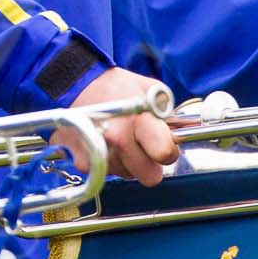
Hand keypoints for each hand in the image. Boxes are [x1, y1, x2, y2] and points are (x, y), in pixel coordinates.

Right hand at [66, 68, 181, 186]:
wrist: (76, 82)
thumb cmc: (117, 85)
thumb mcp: (151, 90)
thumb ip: (168, 114)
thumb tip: (181, 134)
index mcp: (138, 121)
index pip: (165, 154)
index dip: (168, 151)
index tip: (164, 142)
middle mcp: (116, 140)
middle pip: (148, 176)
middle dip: (149, 163)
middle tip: (142, 145)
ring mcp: (98, 153)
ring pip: (127, 175)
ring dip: (127, 162)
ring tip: (119, 138)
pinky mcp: (82, 161)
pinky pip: (107, 173)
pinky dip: (108, 162)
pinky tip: (104, 143)